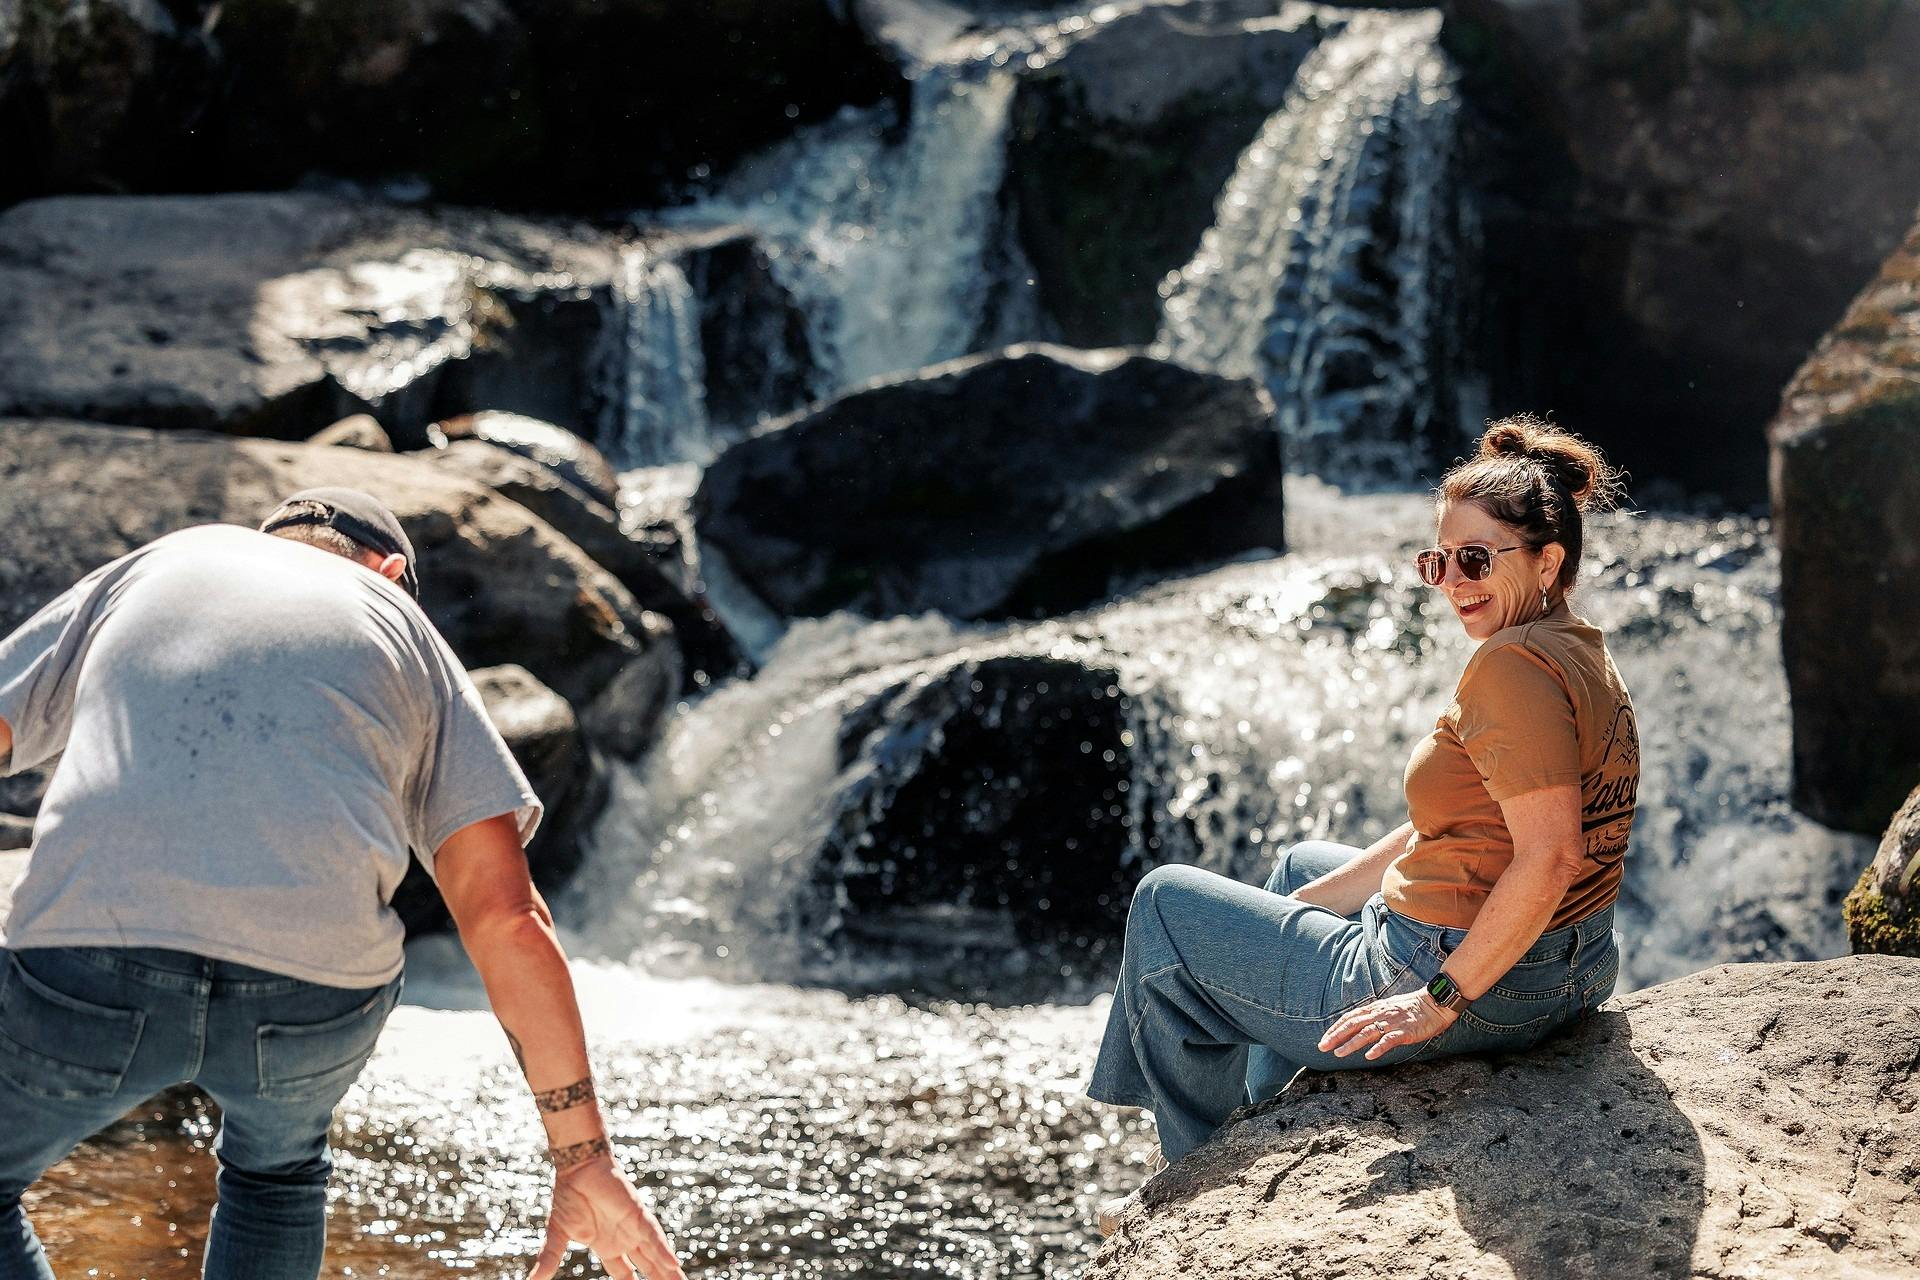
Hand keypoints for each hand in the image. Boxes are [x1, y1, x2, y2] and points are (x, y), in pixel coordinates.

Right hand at [528, 1151, 685, 1279]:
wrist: (576, 1166)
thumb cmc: (568, 1195)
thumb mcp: (558, 1235)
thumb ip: (549, 1260)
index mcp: (607, 1246)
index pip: (626, 1275)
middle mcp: (625, 1239)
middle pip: (647, 1268)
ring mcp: (633, 1228)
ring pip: (656, 1255)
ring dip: (668, 1272)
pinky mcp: (637, 1214)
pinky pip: (653, 1236)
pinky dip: (663, 1250)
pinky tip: (673, 1265)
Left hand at [1318, 990, 1456, 1060]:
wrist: (1435, 1004)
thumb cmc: (1412, 1008)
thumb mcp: (1388, 1008)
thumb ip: (1374, 1016)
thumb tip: (1359, 1026)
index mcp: (1375, 1008)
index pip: (1350, 1017)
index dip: (1336, 1028)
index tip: (1324, 1038)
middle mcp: (1380, 1014)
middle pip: (1354, 1024)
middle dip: (1336, 1036)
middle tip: (1322, 1047)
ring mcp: (1392, 1022)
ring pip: (1367, 1033)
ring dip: (1351, 1043)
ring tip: (1338, 1053)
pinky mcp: (1405, 1031)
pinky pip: (1389, 1040)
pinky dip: (1379, 1047)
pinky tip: (1369, 1055)